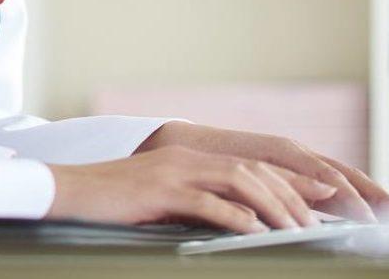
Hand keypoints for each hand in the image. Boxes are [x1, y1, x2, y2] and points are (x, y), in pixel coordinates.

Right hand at [135, 121, 388, 222]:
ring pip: (239, 181)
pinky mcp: (161, 191)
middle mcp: (185, 157)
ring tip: (294, 231)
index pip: (249, 164)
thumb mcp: (160, 197)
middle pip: (253, 170)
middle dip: (291, 196)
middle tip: (315, 223)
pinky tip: (253, 233)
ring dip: (273, 207)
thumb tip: (236, 222)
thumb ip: (194, 200)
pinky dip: (237, 218)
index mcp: (187, 156)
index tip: (318, 199)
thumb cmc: (112, 199)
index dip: (287, 180)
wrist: (70, 189)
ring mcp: (173, 172)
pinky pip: (208, 202)